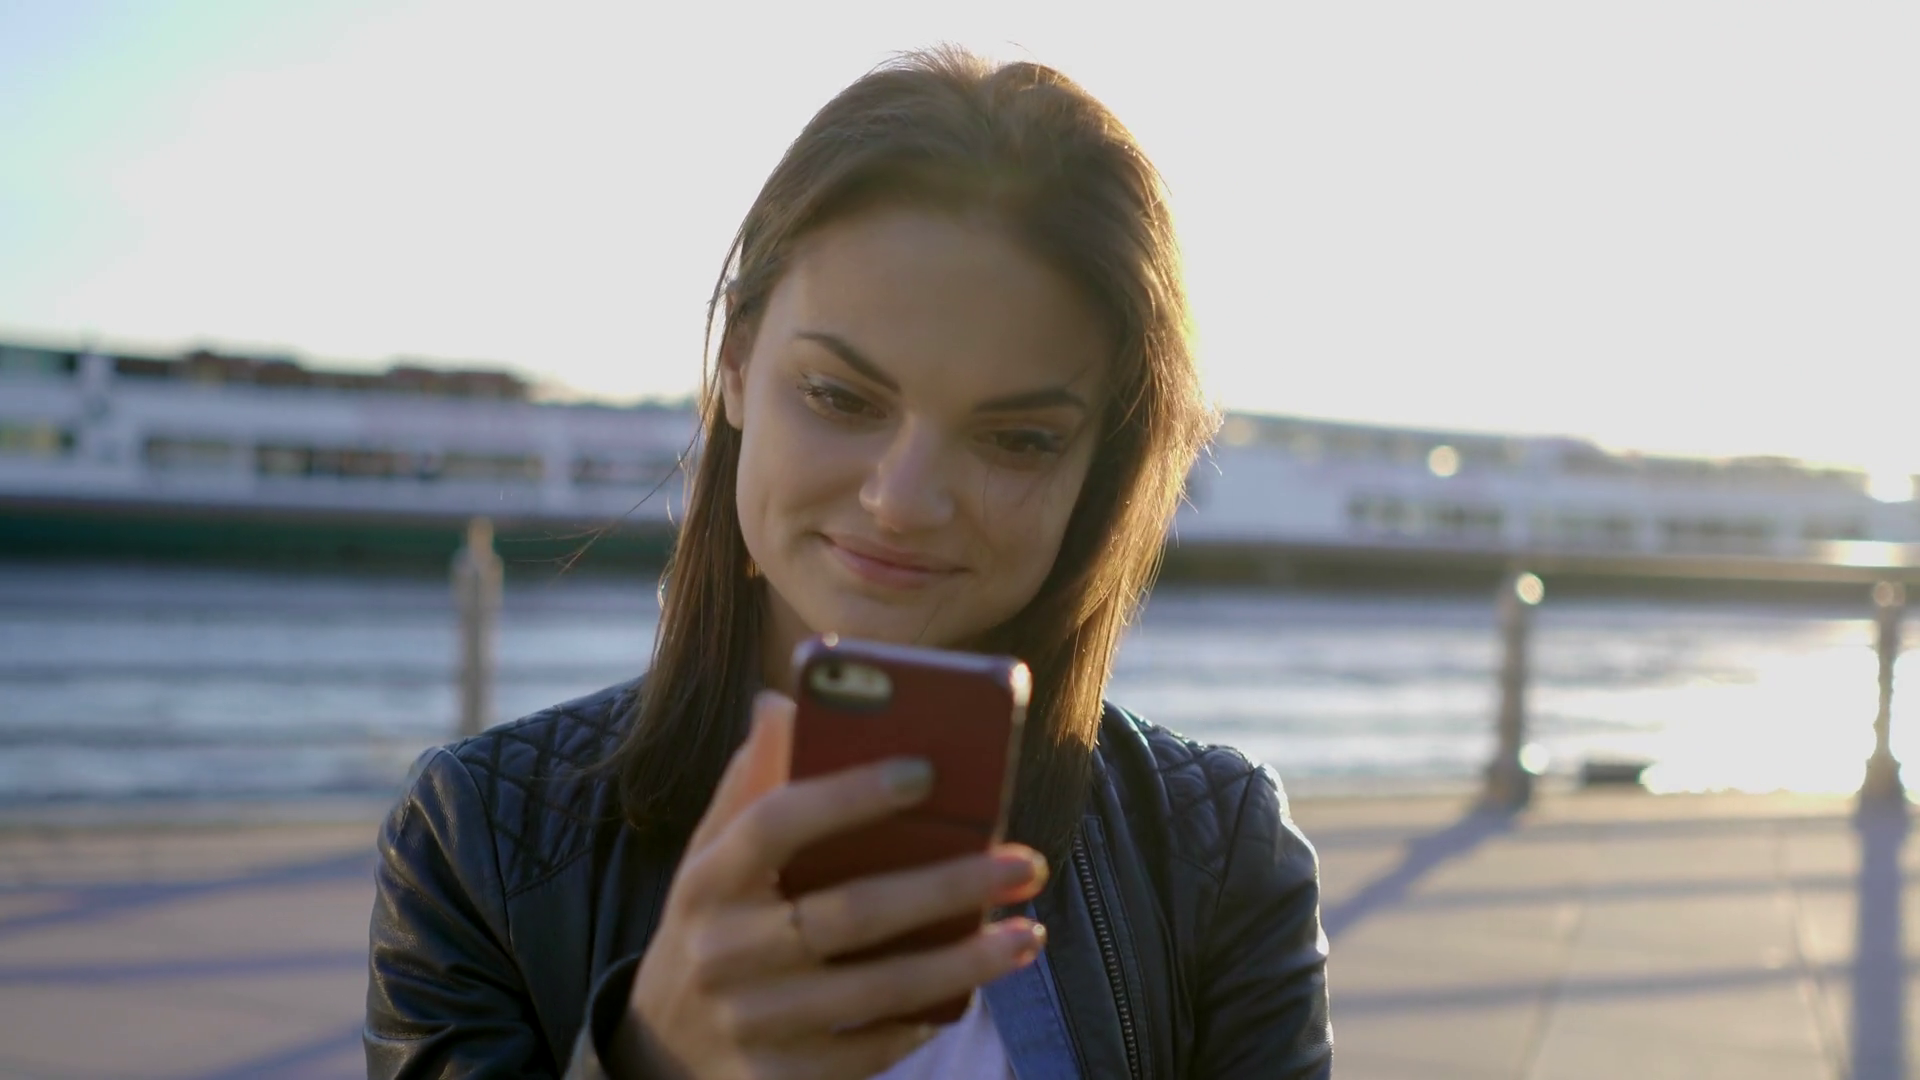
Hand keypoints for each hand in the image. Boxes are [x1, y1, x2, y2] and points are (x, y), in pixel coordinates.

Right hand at [617, 690, 1048, 1079]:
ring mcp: (748, 1022)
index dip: (848, 794)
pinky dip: (922, 1020)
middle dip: (947, 886)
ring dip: (962, 962)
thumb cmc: (714, 926)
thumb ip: (751, 782)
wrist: (660, 1050)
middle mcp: (721, 951)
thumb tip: (782, 703)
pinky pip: (867, 1051)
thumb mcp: (712, 856)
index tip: (926, 770)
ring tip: (1027, 932)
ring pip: (874, 990)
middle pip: (847, 913)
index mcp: (706, 878)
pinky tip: (968, 990)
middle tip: (1025, 863)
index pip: (774, 821)